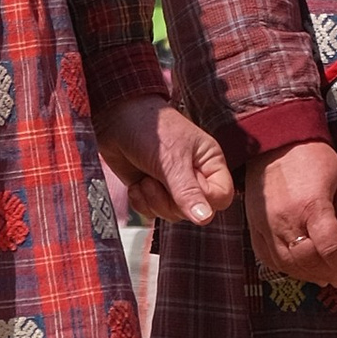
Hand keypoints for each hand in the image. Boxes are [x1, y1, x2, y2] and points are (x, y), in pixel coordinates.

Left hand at [95, 97, 233, 227]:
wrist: (115, 119)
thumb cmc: (151, 130)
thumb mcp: (172, 160)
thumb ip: (188, 192)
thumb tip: (205, 218)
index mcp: (209, 162)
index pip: (221, 196)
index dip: (204, 200)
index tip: (183, 188)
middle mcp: (194, 175)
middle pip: (194, 211)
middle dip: (170, 201)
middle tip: (155, 179)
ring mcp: (172, 184)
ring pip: (172, 214)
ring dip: (153, 201)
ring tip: (144, 179)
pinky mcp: (151, 190)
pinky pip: (152, 212)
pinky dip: (141, 202)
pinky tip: (136, 184)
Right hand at [246, 140, 336, 287]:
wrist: (274, 143)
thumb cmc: (313, 159)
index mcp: (312, 205)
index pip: (330, 247)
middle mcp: (286, 219)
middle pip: (308, 260)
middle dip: (328, 274)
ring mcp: (266, 226)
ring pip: (288, 264)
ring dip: (309, 276)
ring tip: (325, 276)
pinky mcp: (254, 228)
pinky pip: (269, 259)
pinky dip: (287, 269)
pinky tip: (301, 269)